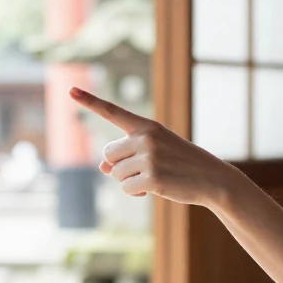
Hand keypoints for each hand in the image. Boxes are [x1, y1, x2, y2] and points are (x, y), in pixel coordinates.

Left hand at [69, 87, 238, 206]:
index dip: (90, 101)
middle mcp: (145, 138)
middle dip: (120, 165)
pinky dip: (137, 192)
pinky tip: (157, 188)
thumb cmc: (180, 163)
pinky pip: (127, 188)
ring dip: (130, 180)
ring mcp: (149, 158)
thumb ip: (126, 155)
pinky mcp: (152, 179)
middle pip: (109, 154)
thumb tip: (102, 166)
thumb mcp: (154, 152)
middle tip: (145, 168)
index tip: (70, 90)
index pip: (113, 111)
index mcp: (147, 126)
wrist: (212, 178)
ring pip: (116, 173)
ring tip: (156, 176)